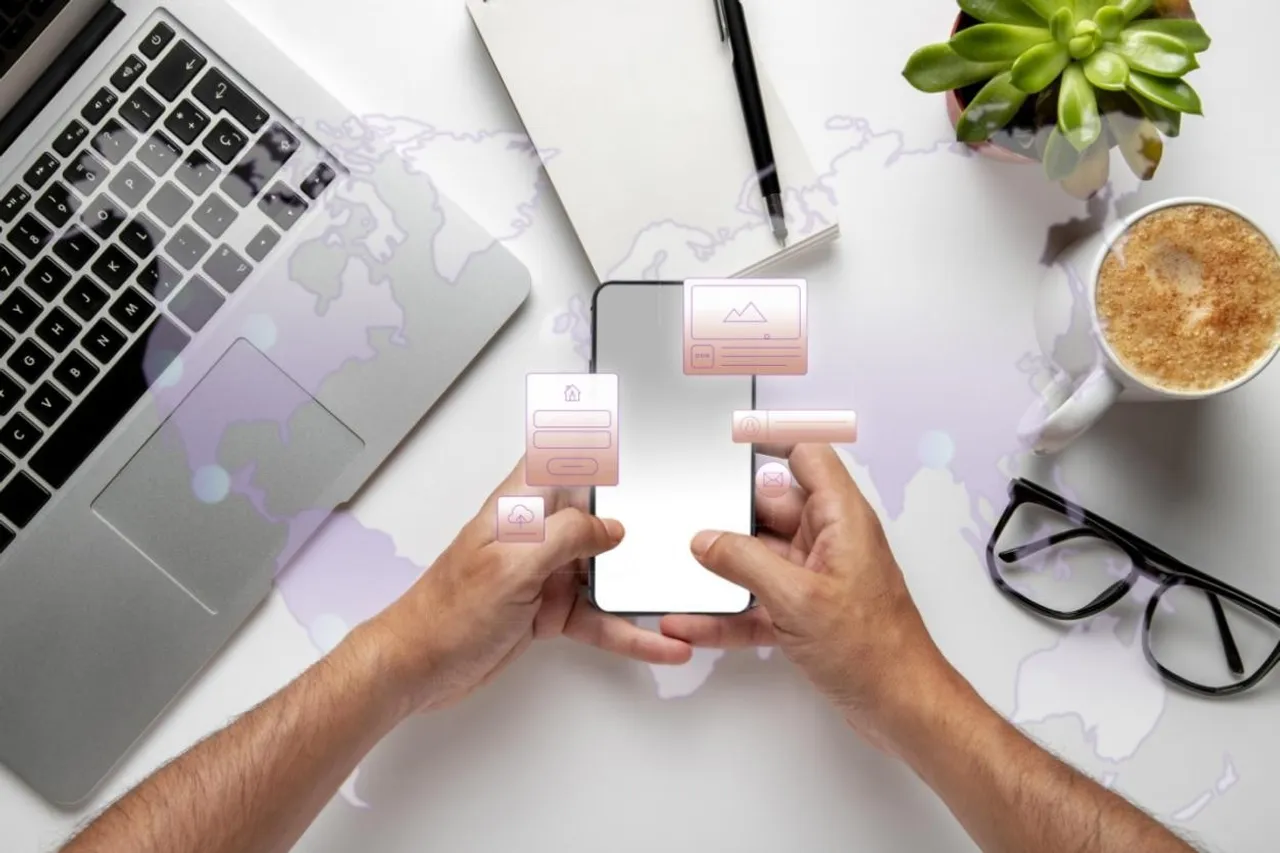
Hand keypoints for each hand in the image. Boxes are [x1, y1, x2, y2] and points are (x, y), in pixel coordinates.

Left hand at [369, 458, 692, 713]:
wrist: (419, 669)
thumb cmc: (445, 614)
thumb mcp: (511, 566)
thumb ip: (565, 537)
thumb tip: (611, 527)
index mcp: (520, 507)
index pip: (557, 453)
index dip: (586, 429)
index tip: (619, 406)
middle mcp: (536, 534)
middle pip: (596, 511)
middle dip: (635, 510)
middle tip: (677, 502)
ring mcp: (545, 572)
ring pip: (606, 569)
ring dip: (639, 584)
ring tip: (679, 593)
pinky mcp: (550, 609)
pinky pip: (600, 616)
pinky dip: (628, 630)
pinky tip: (656, 641)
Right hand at [660, 444, 953, 751]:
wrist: (900, 707)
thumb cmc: (875, 651)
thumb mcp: (797, 599)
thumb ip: (745, 562)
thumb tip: (707, 540)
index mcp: (840, 519)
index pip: (807, 456)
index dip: (772, 440)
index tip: (731, 437)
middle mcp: (829, 541)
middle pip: (769, 507)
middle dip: (729, 514)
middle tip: (689, 516)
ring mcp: (815, 577)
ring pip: (758, 556)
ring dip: (723, 568)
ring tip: (683, 570)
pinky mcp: (805, 611)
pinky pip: (757, 600)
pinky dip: (729, 611)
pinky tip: (696, 621)